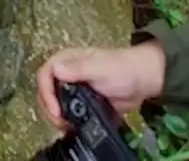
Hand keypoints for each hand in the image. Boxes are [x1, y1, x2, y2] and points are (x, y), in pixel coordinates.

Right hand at [36, 44, 165, 131]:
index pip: (45, 75)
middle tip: (61, 122)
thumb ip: (78, 69)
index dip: (46, 92)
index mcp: (67, 61)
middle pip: (46, 92)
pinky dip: (67, 122)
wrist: (143, 80)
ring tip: (68, 127)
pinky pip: (68, 113)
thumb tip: (56, 69)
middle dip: (49, 108)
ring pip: (55, 104)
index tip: (56, 110)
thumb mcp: (100, 67)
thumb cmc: (122, 68)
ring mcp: (74, 90)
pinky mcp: (82, 104)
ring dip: (57, 117)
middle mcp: (66, 75)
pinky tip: (74, 128)